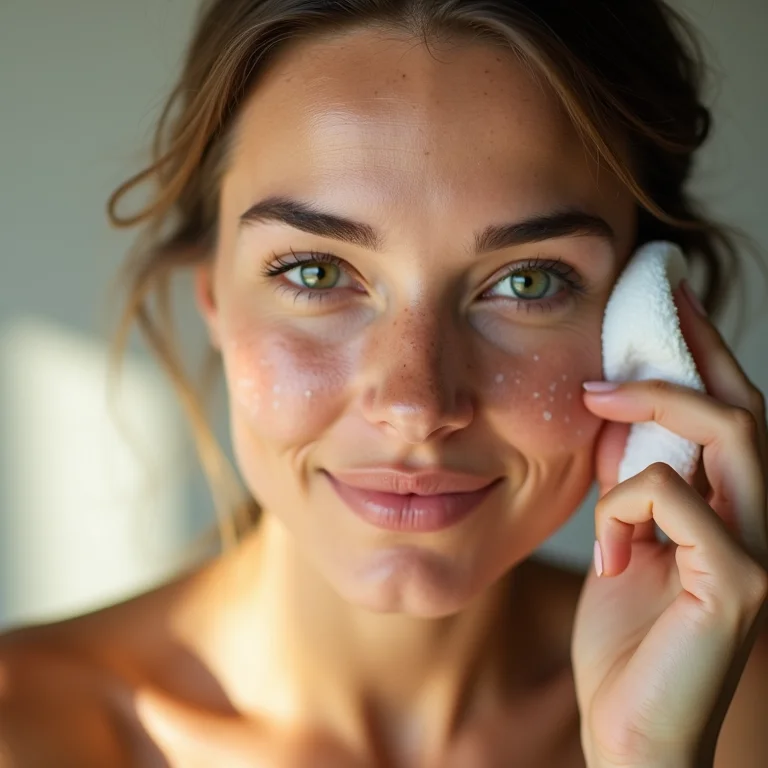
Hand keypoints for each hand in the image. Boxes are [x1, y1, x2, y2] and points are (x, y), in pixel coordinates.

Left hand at [571, 280, 767, 767]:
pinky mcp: (741, 586)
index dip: (701, 351)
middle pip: (742, 406)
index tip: (665, 297)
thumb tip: (615, 419)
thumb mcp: (625, 542)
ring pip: (730, 434)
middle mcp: (758, 522)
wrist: (630, 732)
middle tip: (649, 298)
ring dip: (656, 406)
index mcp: (728, 511)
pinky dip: (628, 504)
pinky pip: (677, 500)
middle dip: (694, 346)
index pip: (725, 413)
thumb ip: (632, 484)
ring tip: (596, 398)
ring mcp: (758, 551)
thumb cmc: (627, 641)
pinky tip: (611, 551)